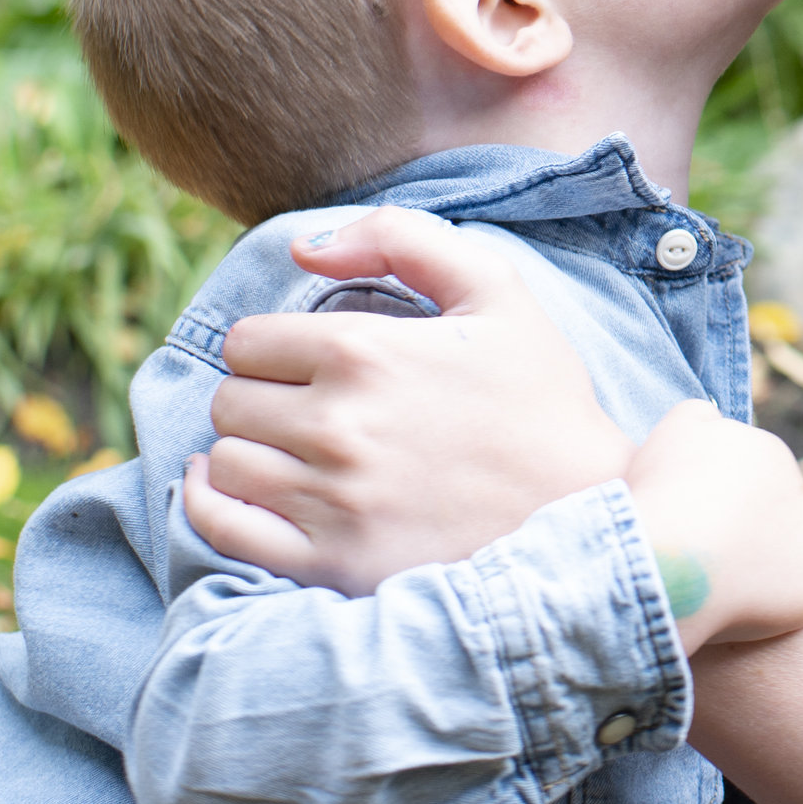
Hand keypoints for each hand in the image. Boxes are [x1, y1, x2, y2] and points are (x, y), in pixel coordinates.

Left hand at [185, 209, 633, 595]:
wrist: (590, 511)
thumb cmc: (541, 397)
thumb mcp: (497, 289)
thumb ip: (402, 238)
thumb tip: (302, 250)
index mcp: (363, 352)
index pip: (247, 342)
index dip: (273, 349)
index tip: (307, 366)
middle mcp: (334, 426)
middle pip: (229, 401)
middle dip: (261, 399)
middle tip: (308, 410)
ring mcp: (328, 501)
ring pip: (224, 461)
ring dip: (248, 452)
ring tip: (292, 453)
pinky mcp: (328, 564)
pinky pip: (221, 528)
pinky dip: (211, 504)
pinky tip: (235, 490)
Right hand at [626, 404, 802, 652]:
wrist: (670, 559)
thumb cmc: (663, 494)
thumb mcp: (675, 428)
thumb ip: (703, 416)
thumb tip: (718, 420)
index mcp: (770, 453)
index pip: (756, 473)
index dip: (726, 497)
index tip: (698, 517)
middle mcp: (801, 492)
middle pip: (781, 509)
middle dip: (753, 526)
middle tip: (712, 552)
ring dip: (777, 560)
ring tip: (729, 581)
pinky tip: (776, 599)